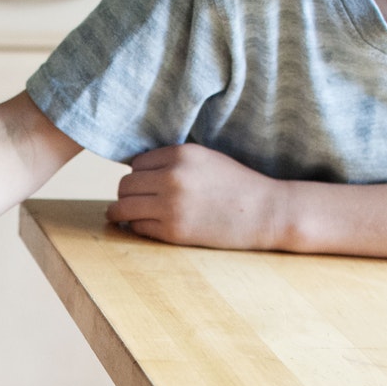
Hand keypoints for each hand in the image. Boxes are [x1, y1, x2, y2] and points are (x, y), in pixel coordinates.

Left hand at [107, 144, 286, 250]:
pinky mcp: (173, 231)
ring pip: (123, 207)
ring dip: (121, 212)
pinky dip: (136, 227)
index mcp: (181, 154)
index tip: (145, 184)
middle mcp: (172, 177)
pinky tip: (145, 226)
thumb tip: (133, 170)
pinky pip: (137, 227)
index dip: (139, 175)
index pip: (136, 164)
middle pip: (124, 185)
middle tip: (133, 201)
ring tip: (122, 215)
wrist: (265, 213)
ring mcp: (171, 206)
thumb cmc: (235, 185)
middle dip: (127, 194)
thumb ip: (172, 161)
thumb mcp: (205, 159)